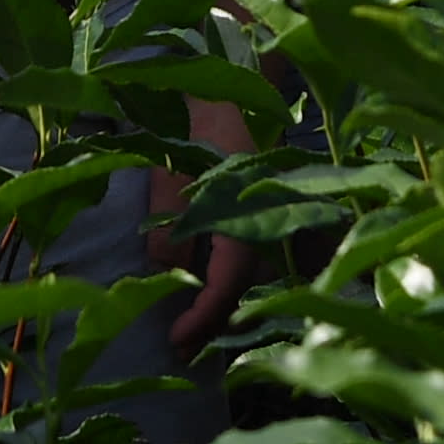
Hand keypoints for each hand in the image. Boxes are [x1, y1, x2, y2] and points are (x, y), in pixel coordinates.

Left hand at [147, 93, 262, 356]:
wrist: (226, 95)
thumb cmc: (192, 138)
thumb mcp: (166, 187)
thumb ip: (168, 237)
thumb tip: (175, 277)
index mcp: (244, 223)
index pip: (226, 288)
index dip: (201, 321)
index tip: (174, 341)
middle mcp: (269, 230)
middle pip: (247, 293)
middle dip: (215, 325)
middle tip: (182, 348)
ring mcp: (277, 226)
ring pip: (258, 282)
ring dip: (227, 308)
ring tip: (195, 331)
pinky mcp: (275, 220)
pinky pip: (263, 263)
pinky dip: (240, 286)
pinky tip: (217, 297)